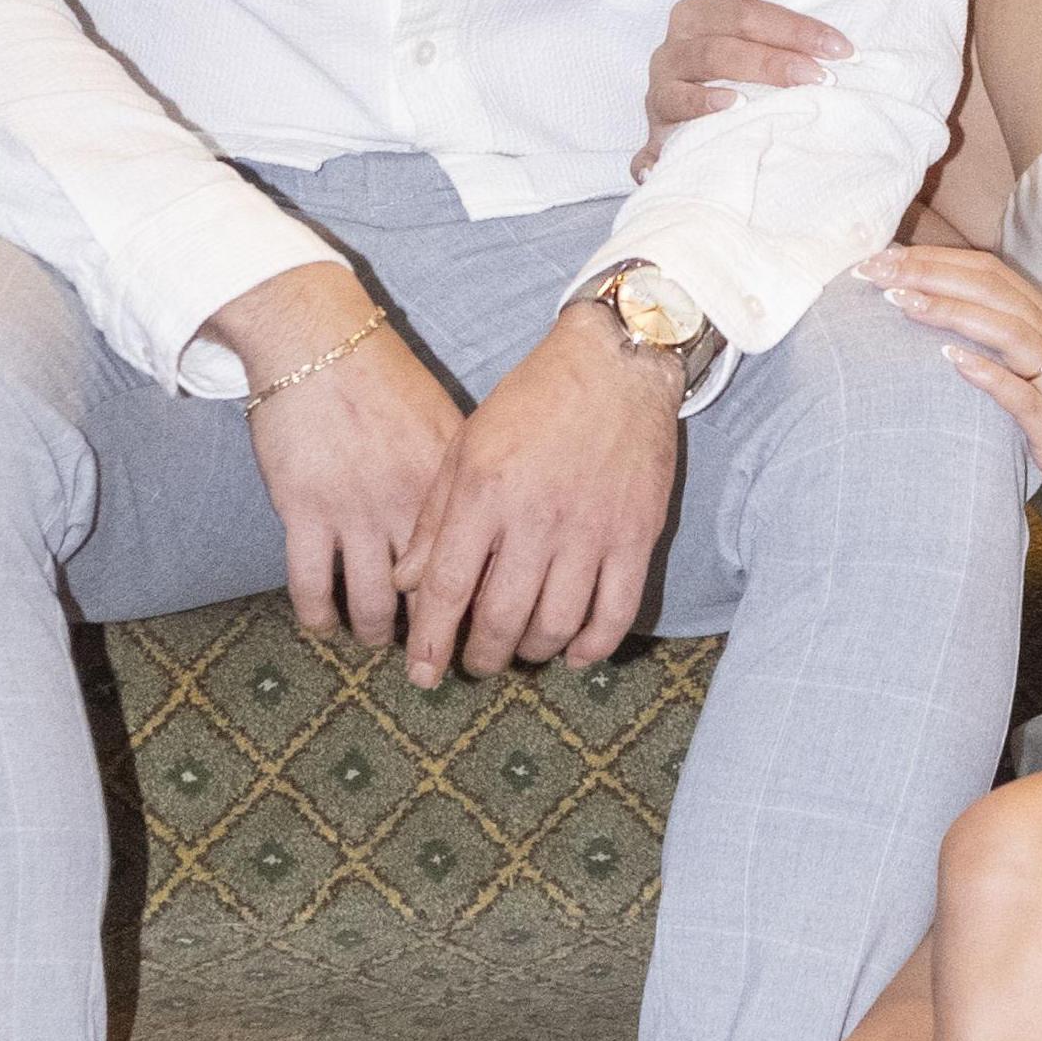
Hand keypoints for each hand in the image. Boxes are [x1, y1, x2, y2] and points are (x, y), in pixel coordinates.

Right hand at [214, 260, 462, 646]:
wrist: (317, 340)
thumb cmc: (385, 380)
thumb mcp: (445, 425)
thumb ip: (466, 485)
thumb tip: (498, 536)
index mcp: (453, 485)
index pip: (477, 568)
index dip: (480, 612)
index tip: (482, 638)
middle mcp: (410, 504)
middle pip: (431, 599)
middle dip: (434, 641)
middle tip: (434, 663)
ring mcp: (355, 510)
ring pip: (372, 605)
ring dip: (376, 635)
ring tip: (380, 643)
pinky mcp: (304, 510)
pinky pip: (312, 587)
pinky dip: (320, 616)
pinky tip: (326, 626)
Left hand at [392, 303, 685, 685]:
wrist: (615, 365)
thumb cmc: (532, 402)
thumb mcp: (466, 447)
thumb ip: (434, 517)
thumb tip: (406, 583)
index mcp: (486, 492)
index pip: (447, 588)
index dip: (431, 641)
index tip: (421, 675)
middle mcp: (537, 517)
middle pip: (502, 618)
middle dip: (482, 656)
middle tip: (474, 662)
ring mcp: (592, 530)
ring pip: (557, 625)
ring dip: (531, 652)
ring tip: (518, 650)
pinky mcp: (635, 536)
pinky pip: (616, 613)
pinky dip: (592, 646)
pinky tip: (573, 653)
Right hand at [632, 0, 845, 176]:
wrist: (676, 123)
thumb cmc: (717, 69)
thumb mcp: (734, 28)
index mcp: (698, 12)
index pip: (748, 9)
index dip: (795, 25)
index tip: (839, 46)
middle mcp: (677, 40)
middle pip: (732, 33)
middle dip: (784, 50)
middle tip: (825, 74)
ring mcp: (664, 78)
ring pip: (709, 61)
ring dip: (757, 72)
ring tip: (795, 85)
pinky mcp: (658, 115)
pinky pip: (676, 104)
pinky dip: (703, 105)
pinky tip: (735, 107)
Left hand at [855, 243, 1041, 552]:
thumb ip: (1014, 355)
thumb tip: (951, 340)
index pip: (993, 276)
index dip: (938, 260)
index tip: (885, 260)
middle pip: (994, 291)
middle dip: (930, 273)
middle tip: (874, 270)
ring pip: (1009, 331)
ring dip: (951, 311)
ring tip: (899, 301)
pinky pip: (1024, 395)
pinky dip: (987, 373)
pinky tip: (949, 361)